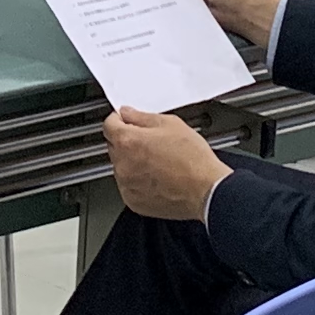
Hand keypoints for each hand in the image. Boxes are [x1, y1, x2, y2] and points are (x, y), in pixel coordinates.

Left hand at [104, 103, 231, 219]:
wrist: (205, 189)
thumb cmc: (192, 159)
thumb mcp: (170, 124)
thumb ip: (142, 117)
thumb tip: (128, 114)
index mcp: (128, 141)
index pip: (109, 124)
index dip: (118, 120)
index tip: (126, 120)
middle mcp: (122, 164)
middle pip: (114, 146)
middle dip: (128, 141)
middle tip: (151, 142)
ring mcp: (126, 184)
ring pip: (121, 167)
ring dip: (132, 162)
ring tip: (158, 162)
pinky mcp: (133, 201)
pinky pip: (129, 185)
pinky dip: (138, 181)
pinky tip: (157, 177)